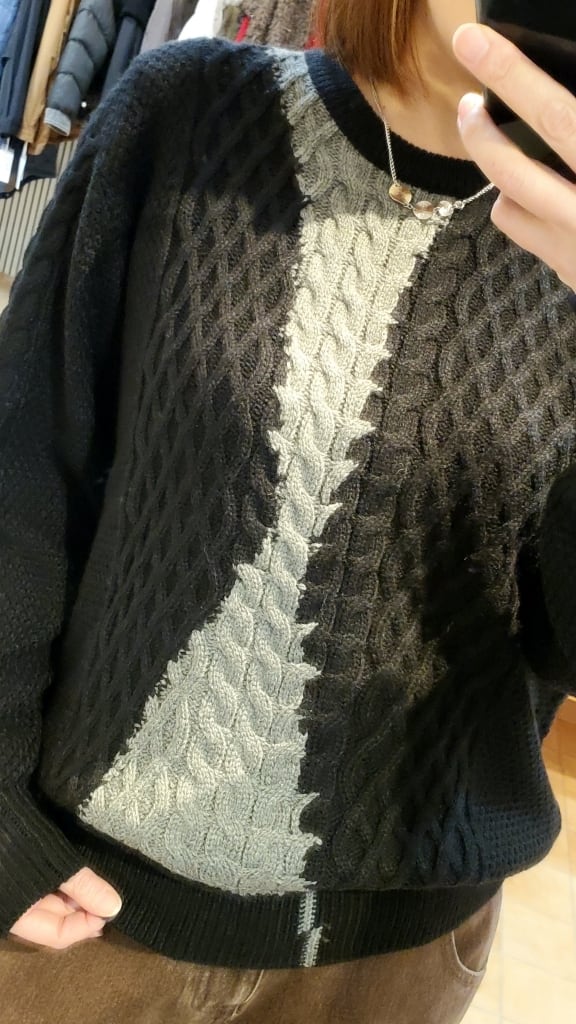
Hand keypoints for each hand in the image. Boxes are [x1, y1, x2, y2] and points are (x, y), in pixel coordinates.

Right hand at [9, 867, 121, 949]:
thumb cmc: (14, 840)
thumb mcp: (53, 866)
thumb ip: (82, 887)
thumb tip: (115, 908)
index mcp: (14, 915)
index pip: (56, 935)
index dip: (86, 925)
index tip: (112, 909)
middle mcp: (14, 907)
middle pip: (55, 918)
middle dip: (84, 909)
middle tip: (112, 896)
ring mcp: (16, 890)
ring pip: (52, 900)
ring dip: (76, 893)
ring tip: (101, 882)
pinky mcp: (19, 870)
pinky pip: (46, 883)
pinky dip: (66, 879)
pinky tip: (82, 870)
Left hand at [453, 22, 575, 290]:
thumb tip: (565, 116)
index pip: (555, 115)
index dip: (512, 74)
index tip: (473, 41)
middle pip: (511, 168)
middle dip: (480, 132)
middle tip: (467, 103)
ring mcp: (573, 251)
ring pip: (509, 208)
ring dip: (507, 181)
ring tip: (518, 158)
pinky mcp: (570, 275)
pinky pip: (532, 237)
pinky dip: (531, 214)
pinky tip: (552, 200)